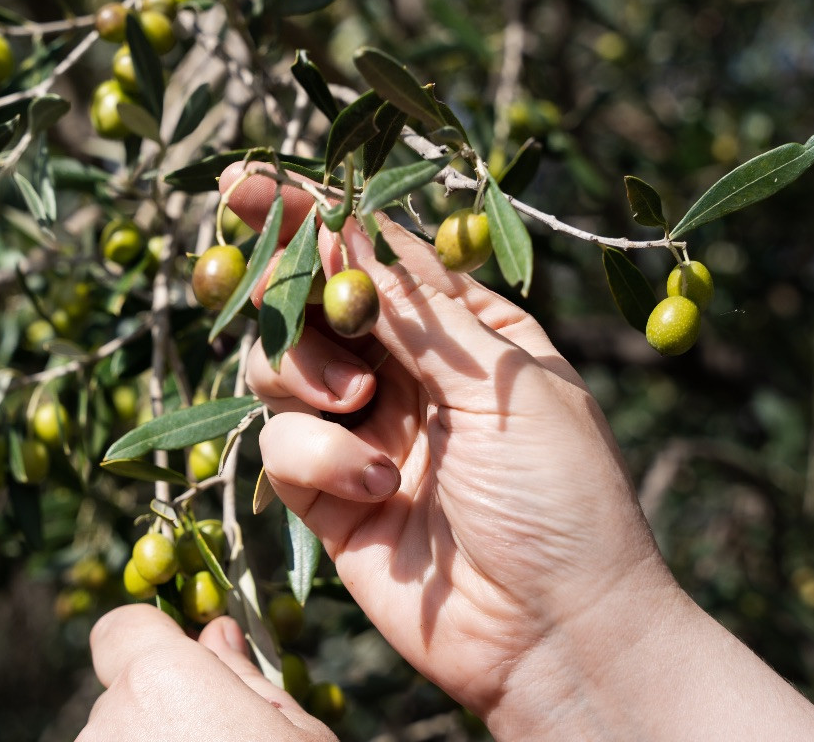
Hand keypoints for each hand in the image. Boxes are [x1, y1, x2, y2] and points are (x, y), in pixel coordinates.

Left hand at [78, 604, 335, 740]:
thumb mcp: (294, 729)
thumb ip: (243, 674)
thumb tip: (217, 634)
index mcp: (160, 679)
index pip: (119, 628)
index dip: (149, 638)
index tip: (186, 661)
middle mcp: (108, 720)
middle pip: (124, 691)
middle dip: (161, 704)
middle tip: (216, 732)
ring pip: (118, 735)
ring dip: (151, 739)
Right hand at [222, 163, 675, 724]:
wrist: (556, 632)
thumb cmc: (562, 495)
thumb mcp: (502, 383)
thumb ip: (417, 311)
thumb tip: (348, 235)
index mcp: (461, 330)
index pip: (373, 255)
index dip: (312, 216)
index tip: (251, 182)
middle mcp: (404, 371)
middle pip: (311, 302)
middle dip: (280, 281)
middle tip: (254, 271)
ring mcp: (360, 431)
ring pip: (278, 366)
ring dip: (303, 371)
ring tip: (357, 402)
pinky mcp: (326, 494)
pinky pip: (282, 445)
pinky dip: (319, 457)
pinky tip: (375, 486)